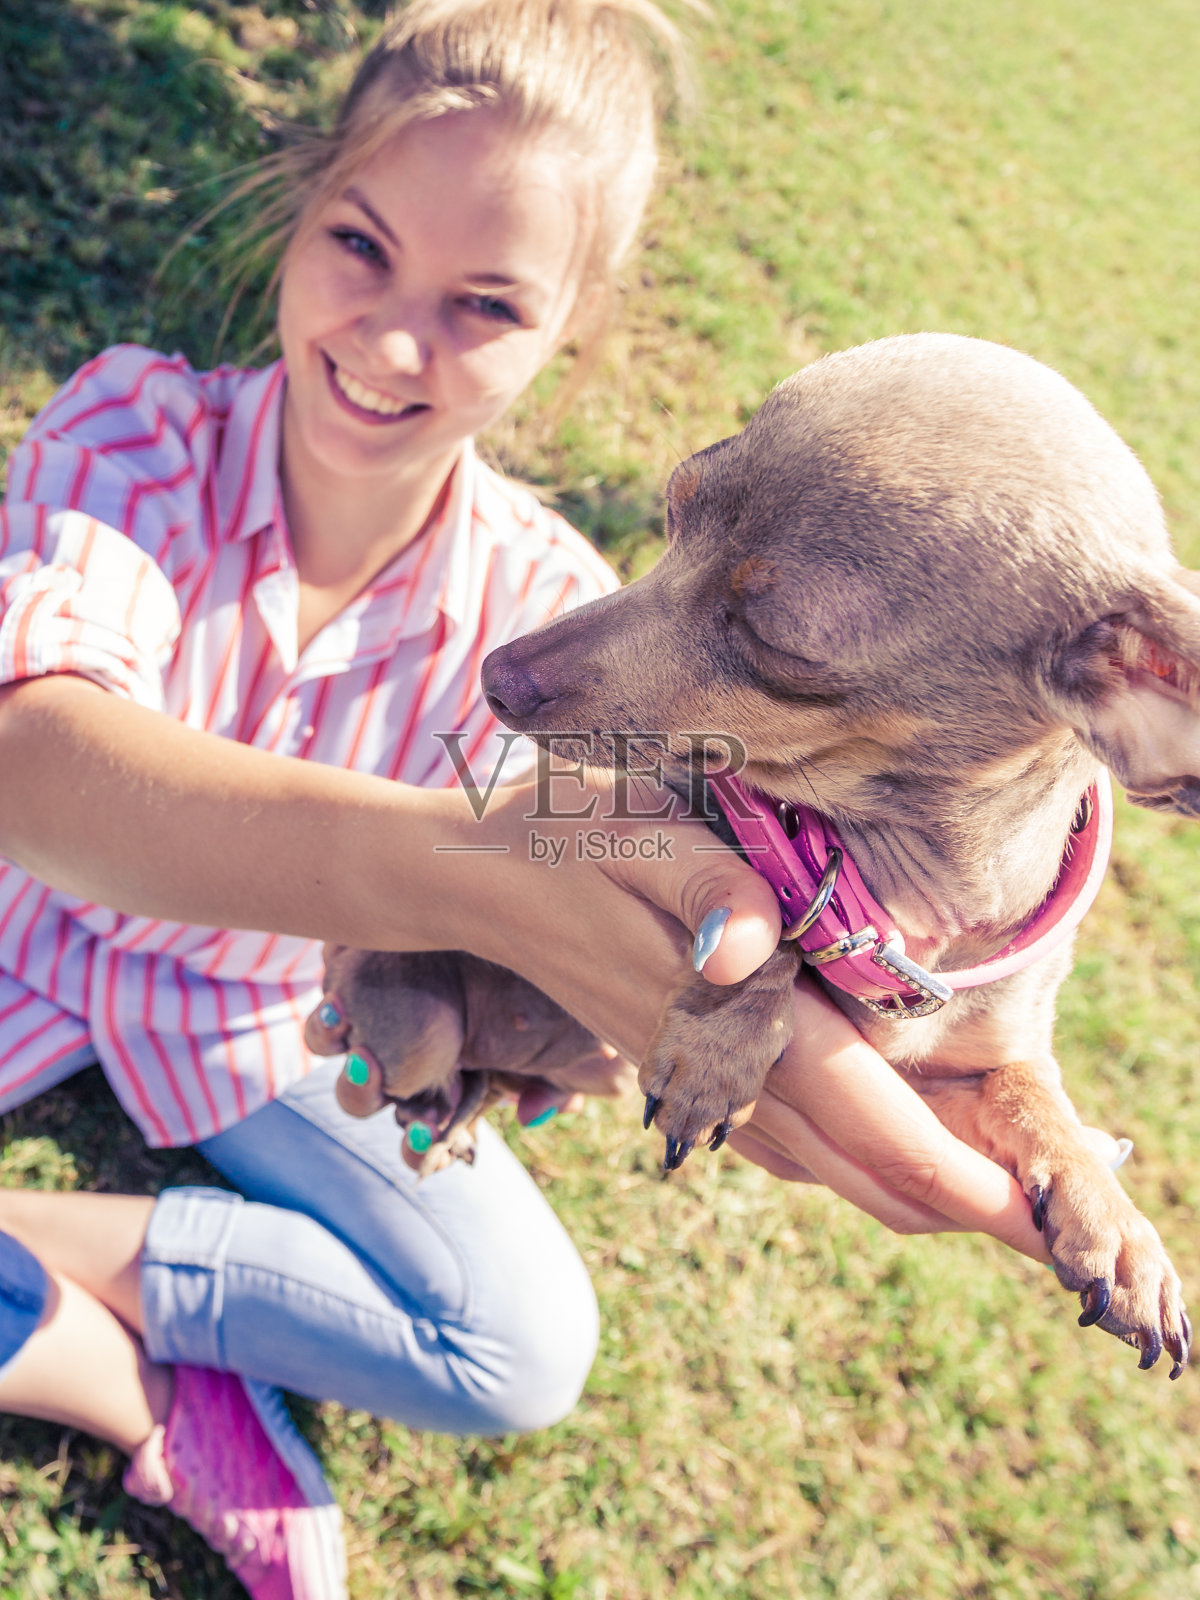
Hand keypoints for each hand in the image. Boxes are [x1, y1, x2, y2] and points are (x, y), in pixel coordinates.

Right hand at [459, 779, 1062, 1259]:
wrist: (470, 881)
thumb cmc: (564, 837)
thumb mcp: (634, 832)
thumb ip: (700, 891)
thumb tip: (742, 950)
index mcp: (725, 1008)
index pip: (858, 1109)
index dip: (949, 1166)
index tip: (1027, 1209)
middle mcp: (717, 1061)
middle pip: (853, 1161)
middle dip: (954, 1202)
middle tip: (1044, 1235)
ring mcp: (695, 1075)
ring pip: (817, 1163)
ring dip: (903, 1191)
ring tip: (985, 1208)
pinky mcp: (681, 1067)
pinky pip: (776, 1144)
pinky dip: (842, 1166)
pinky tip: (871, 1167)